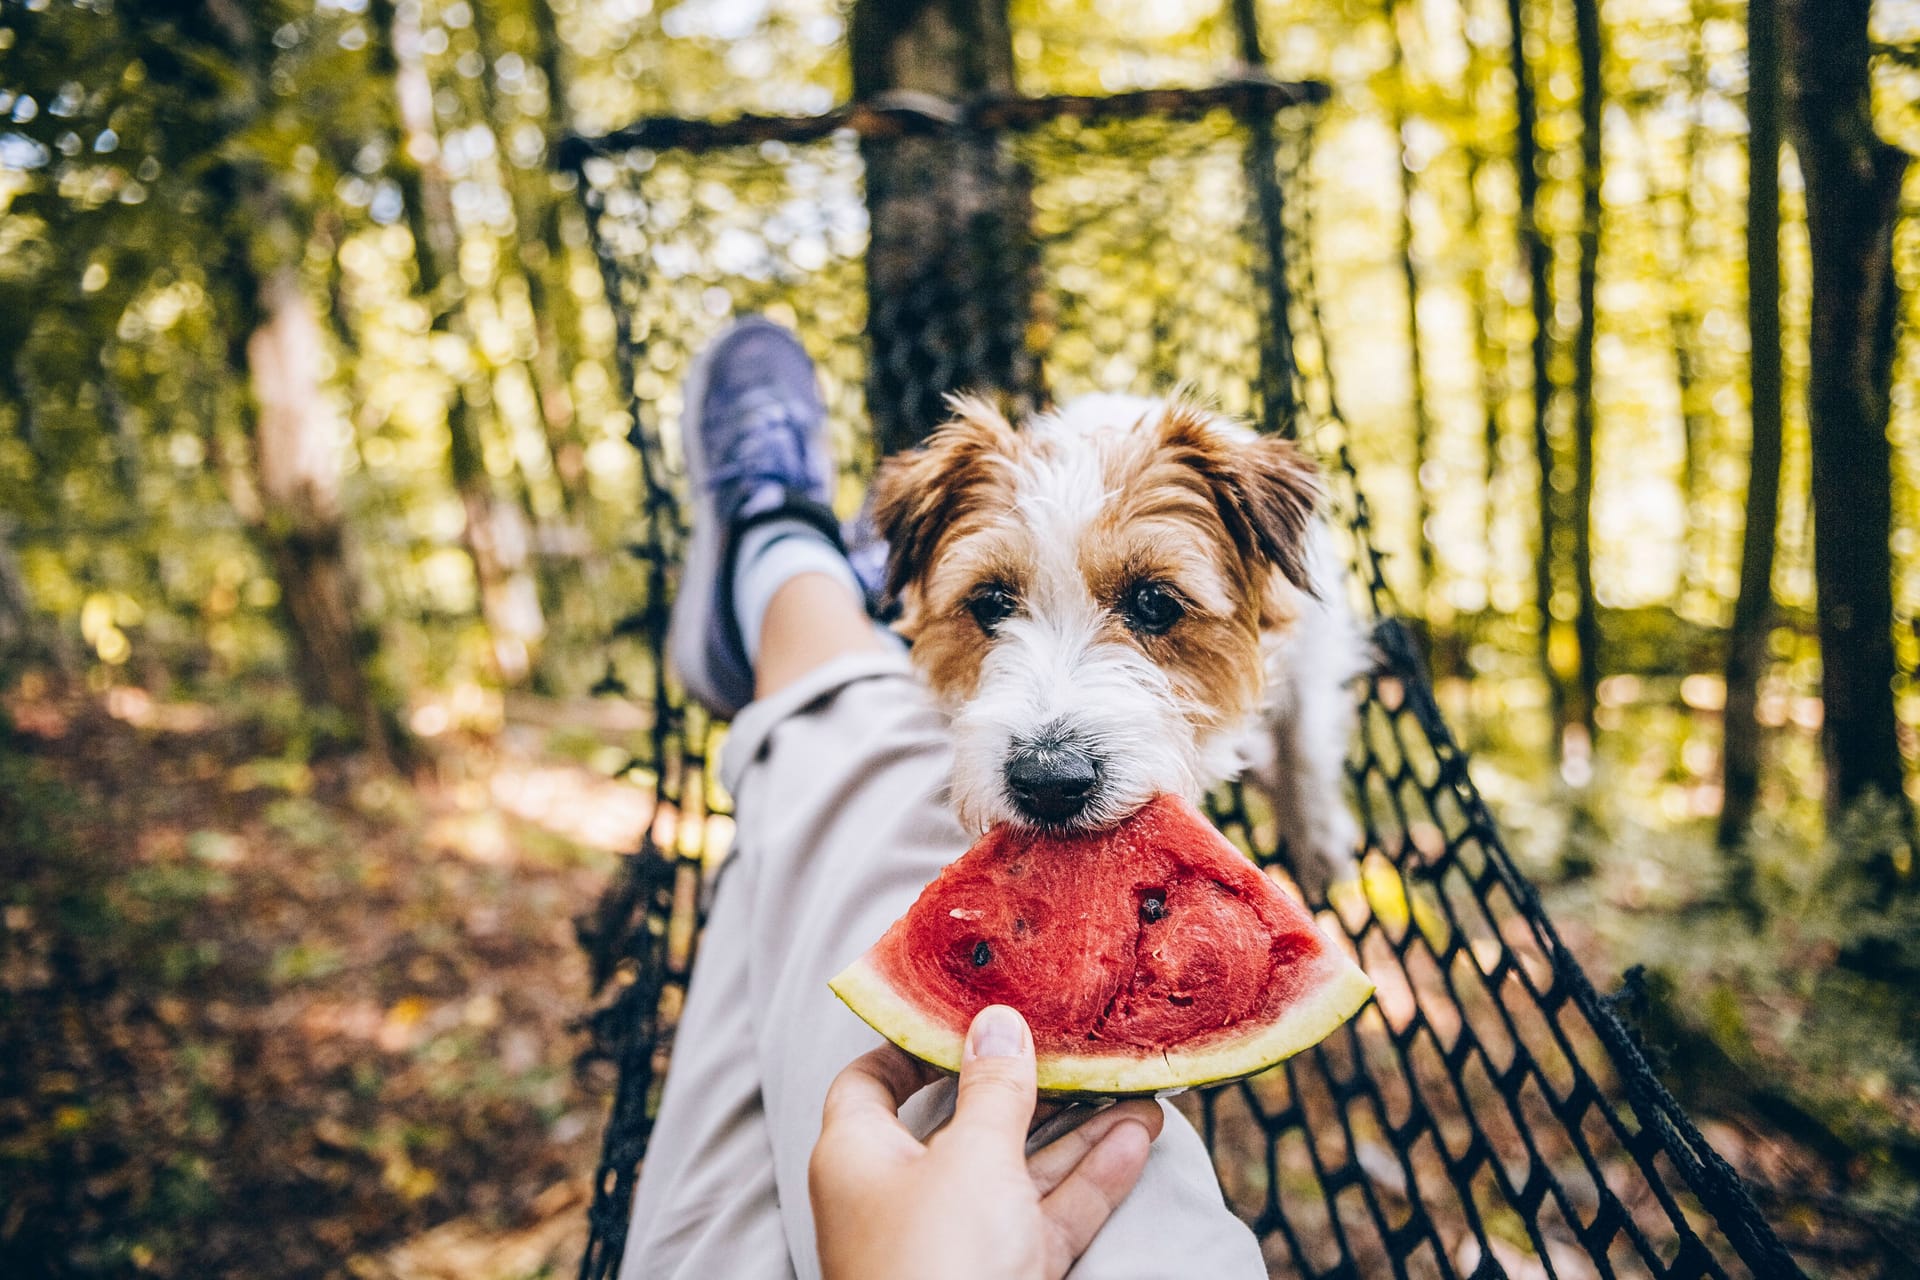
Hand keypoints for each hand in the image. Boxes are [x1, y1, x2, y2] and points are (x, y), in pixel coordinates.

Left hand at [809, 1005, 1164, 1279]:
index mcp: (860, 1155)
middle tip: (1075, 1040)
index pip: (872, 1082)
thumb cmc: (936, 1262)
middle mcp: (904, 1194)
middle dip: (1027, 1084)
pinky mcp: (1003, 1277)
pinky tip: (1139, 1138)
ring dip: (1077, 1128)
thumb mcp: (970, 1157)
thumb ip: (993, 1087)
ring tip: (1134, 1083)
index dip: (914, 1043)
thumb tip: (998, 1023)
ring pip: (1019, 1169)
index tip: (967, 1009)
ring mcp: (956, 1241)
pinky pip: (1048, 1215)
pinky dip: (1091, 1179)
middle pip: (964, 1121)